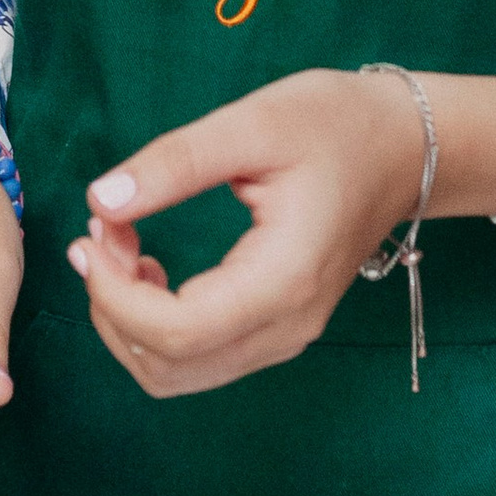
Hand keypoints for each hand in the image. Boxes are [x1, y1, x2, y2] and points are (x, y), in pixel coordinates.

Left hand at [67, 67, 427, 396]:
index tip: (93, 232)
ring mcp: (285, 336)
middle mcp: (287, 326)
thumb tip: (100, 200)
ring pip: (175, 373)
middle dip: (112, 305)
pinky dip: (153, 323)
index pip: (175, 332)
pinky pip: (197, 356)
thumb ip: (175, 162)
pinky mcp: (276, 329)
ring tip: (118, 240)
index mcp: (283, 280)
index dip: (113, 294)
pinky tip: (146, 264)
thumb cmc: (335, 124)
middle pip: (167, 366)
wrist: (403, 148)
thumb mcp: (253, 123)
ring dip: (127, 319)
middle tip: (102, 229)